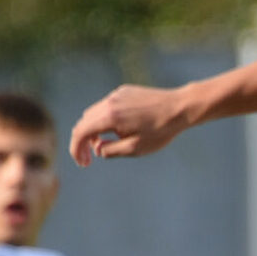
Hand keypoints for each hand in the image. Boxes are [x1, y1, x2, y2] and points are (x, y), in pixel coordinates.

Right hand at [69, 85, 192, 166]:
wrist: (180, 107)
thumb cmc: (161, 130)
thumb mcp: (136, 148)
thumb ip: (111, 151)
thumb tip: (97, 150)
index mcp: (109, 116)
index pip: (80, 132)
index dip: (76, 150)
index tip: (83, 163)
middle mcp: (109, 102)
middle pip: (84, 122)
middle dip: (83, 142)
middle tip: (89, 159)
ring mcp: (116, 95)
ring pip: (94, 113)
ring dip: (94, 130)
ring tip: (106, 145)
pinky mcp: (124, 91)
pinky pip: (107, 106)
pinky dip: (104, 120)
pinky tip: (118, 130)